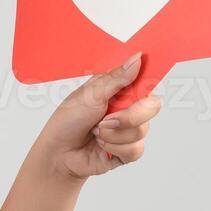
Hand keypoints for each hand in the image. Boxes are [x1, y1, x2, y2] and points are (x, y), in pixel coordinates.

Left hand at [37, 52, 161, 179]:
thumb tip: (137, 58)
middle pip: (151, 107)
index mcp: (120, 90)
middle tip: (105, 119)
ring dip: (113, 134)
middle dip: (128, 116)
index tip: (143, 85)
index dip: (149, 82)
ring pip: (142, 130)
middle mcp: (128, 109)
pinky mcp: (128, 151)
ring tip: (95, 133)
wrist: (59, 152)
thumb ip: (117, 78)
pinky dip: (114, 147)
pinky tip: (101, 146)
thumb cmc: (68, 120)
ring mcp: (130, 130)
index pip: (147, 82)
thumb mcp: (90, 94)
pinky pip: (135, 149)